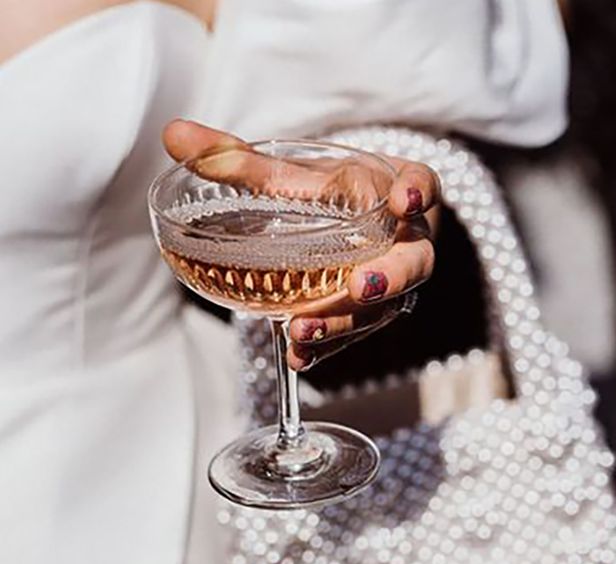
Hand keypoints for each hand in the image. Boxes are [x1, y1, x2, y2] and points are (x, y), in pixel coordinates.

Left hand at [163, 119, 439, 370]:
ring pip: (384, 309)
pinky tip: (297, 357)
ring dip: (346, 323)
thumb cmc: (329, 194)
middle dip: (390, 278)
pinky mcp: (368, 314)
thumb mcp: (292, 174)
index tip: (406, 198)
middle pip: (413, 262)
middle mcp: (403, 240)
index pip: (422, 184)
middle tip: (359, 287)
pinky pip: (355, 334)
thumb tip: (172, 135)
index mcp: (393, 191)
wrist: (351, 226)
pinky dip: (327, 346)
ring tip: (303, 331)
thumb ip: (239, 160)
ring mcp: (390, 283)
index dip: (419, 192)